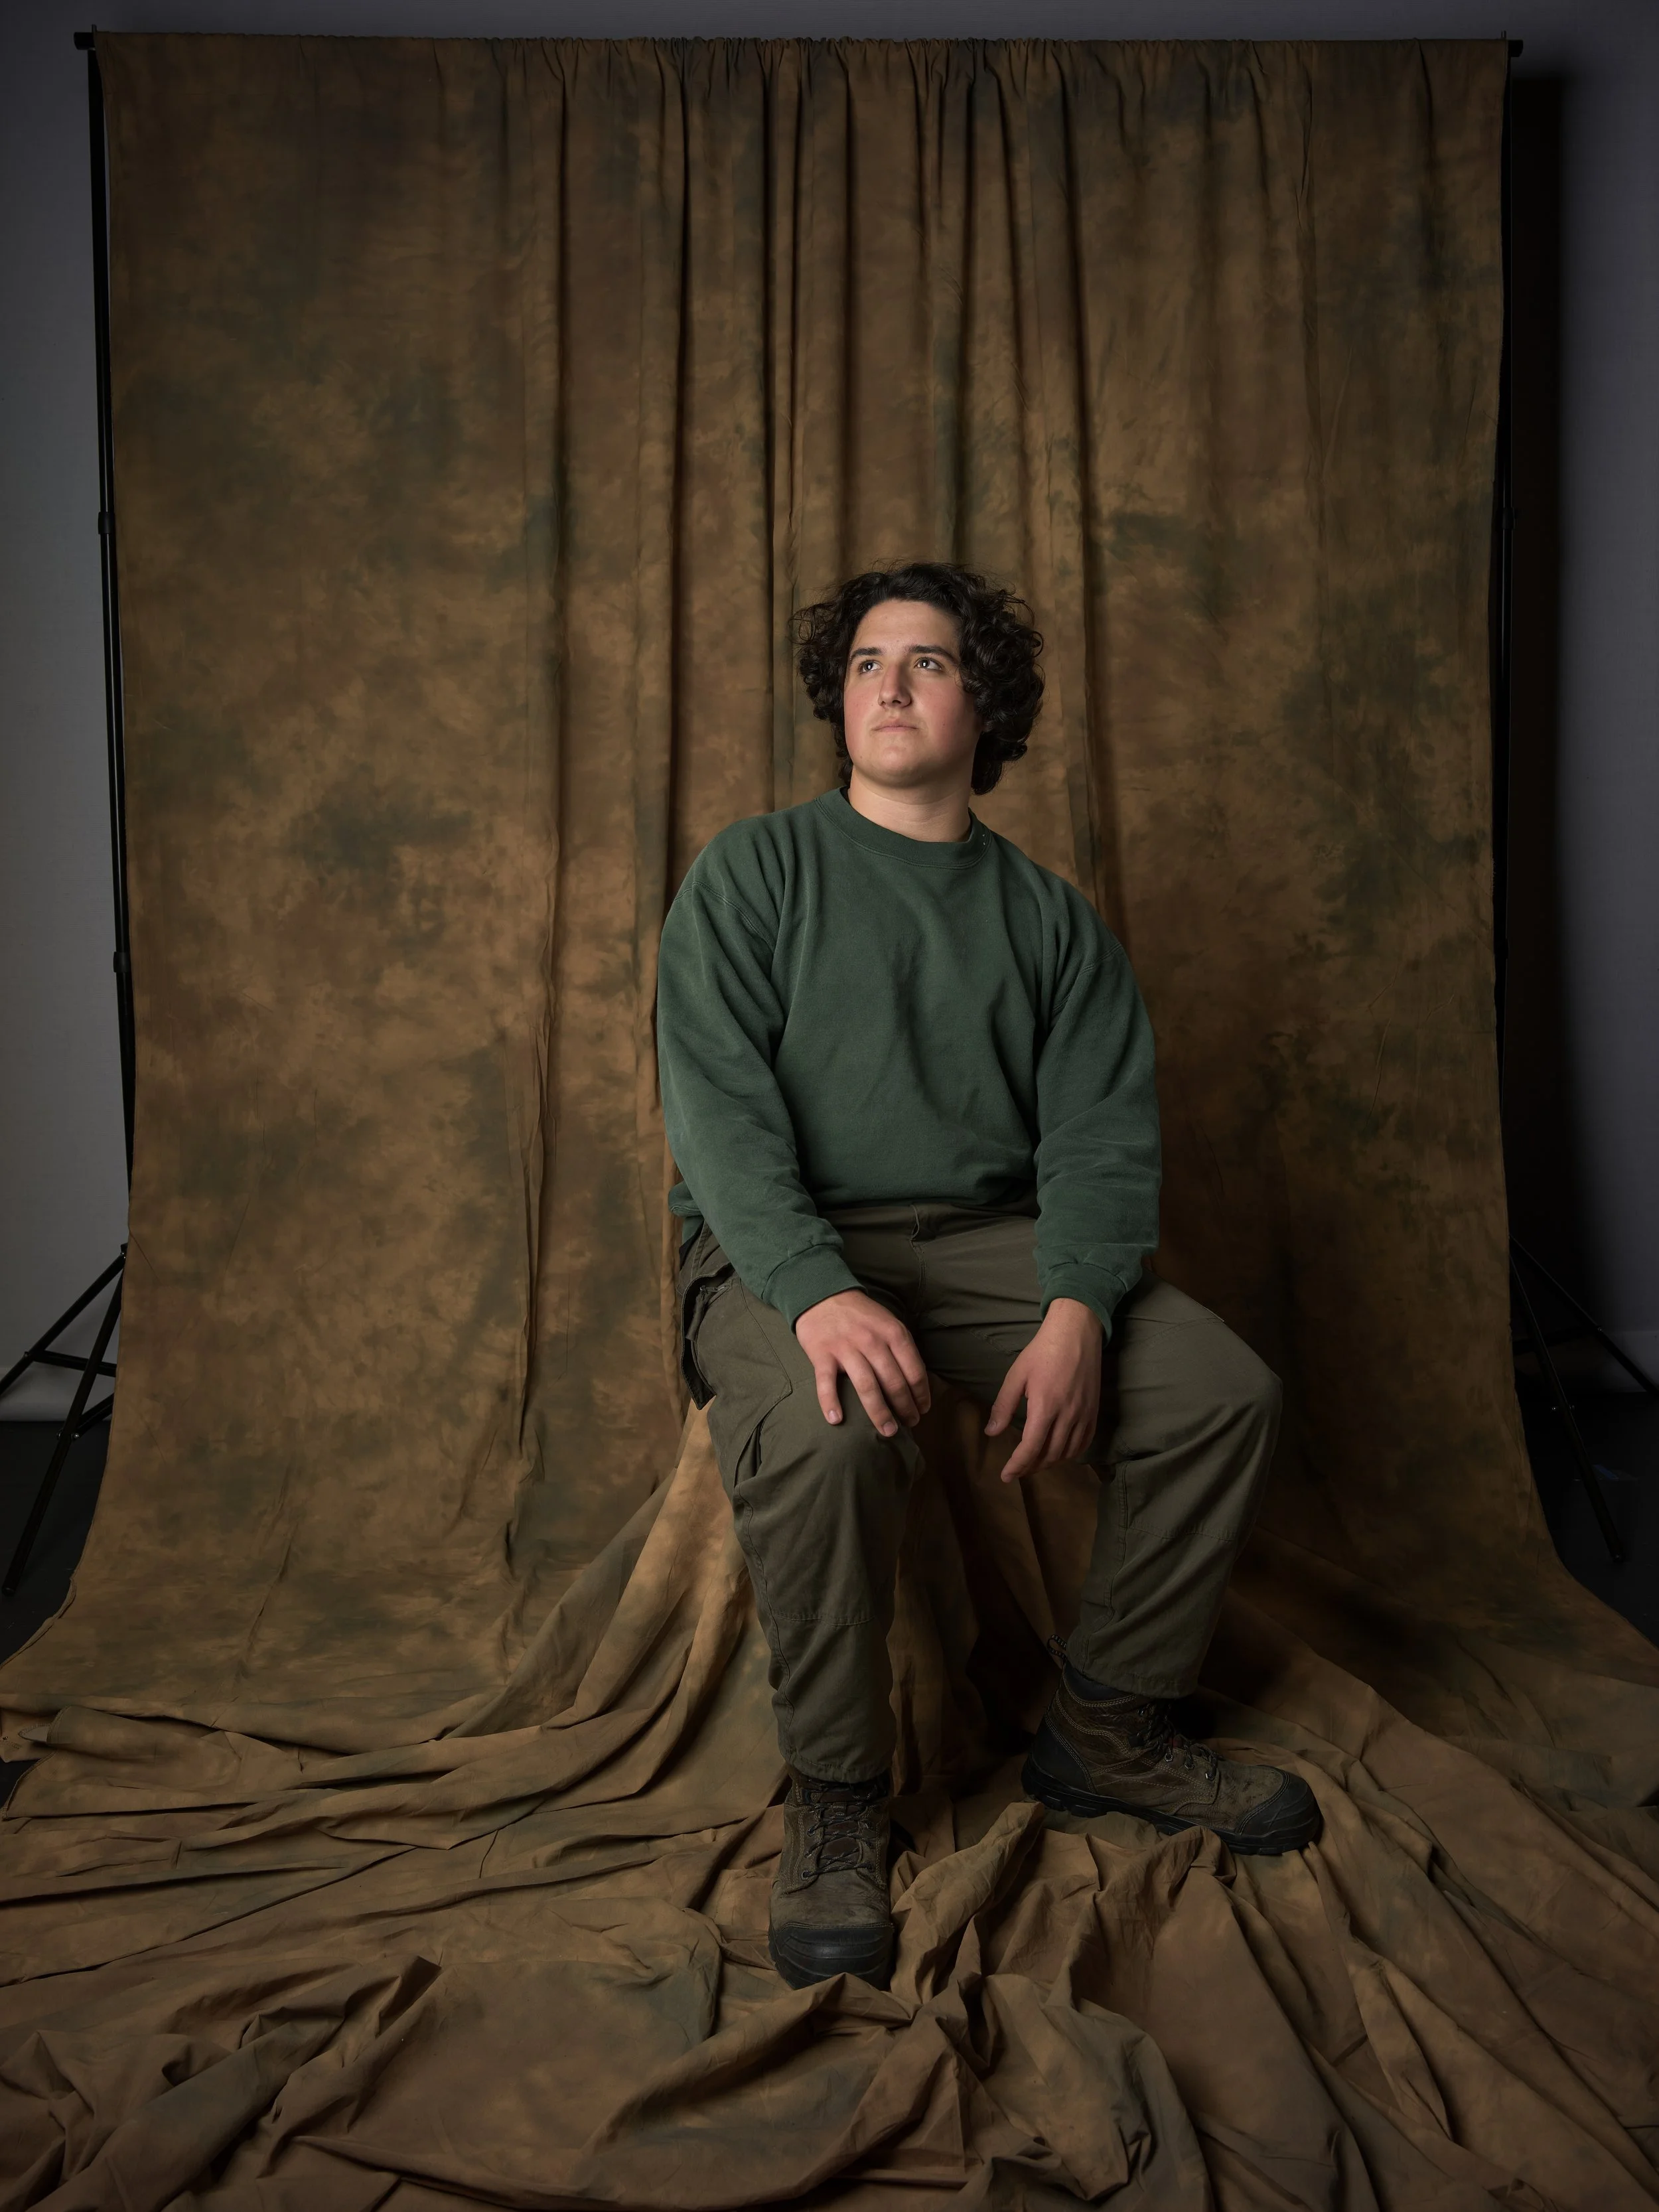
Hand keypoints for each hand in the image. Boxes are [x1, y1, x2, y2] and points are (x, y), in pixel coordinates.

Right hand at [795, 1290, 931, 1437]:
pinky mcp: (822, 1354)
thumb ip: (901, 1347)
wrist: (821, 1293)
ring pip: (867, 1387)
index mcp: (893, 1333)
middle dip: (905, 1408)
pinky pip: (827, 1383)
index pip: (914, 1370)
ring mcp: (846, 1348)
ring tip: (888, 1431)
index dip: (921, 1394)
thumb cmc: (859, 1314)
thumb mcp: (888, 1322)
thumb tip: (917, 1381)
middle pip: (894, 1382)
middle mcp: (872, 1341)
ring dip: (879, 1413)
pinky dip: (831, 1402)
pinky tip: (836, 1420)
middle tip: (910, 1424)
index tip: (923, 1409)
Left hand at [986, 1298, 1102, 1480]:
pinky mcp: (1094, 1411)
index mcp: (1045, 1407)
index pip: (1031, 1448)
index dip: (1017, 1466)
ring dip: (1050, 1463)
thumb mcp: (1016, 1375)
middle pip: (1049, 1455)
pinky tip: (1060, 1454)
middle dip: (1031, 1467)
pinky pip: (1084, 1442)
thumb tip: (991, 1432)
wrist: (1077, 1333)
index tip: (1006, 1476)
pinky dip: (1071, 1454)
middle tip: (1017, 1471)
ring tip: (1034, 1464)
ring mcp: (1084, 1415)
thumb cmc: (1042, 1351)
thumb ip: (1004, 1406)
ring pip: (1067, 1452)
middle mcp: (1067, 1416)